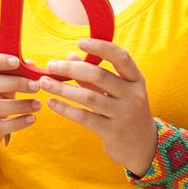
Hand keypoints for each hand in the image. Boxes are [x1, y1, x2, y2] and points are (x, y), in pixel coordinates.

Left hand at [36, 38, 156, 173]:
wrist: (143, 146)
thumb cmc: (126, 111)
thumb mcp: (118, 91)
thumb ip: (95, 75)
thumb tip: (70, 56)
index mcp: (136, 80)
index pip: (121, 57)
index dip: (101, 47)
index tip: (80, 42)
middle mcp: (133, 96)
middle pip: (99, 75)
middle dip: (71, 68)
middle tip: (51, 65)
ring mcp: (123, 115)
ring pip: (88, 97)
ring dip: (62, 88)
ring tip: (44, 82)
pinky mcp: (112, 132)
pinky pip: (84, 117)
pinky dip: (65, 109)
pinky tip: (51, 103)